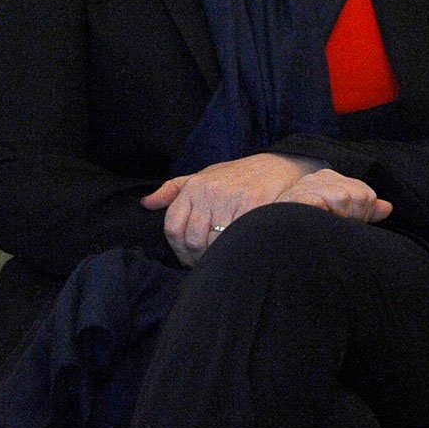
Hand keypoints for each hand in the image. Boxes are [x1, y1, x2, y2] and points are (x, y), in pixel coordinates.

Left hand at [142, 152, 320, 265]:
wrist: (281, 165)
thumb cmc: (240, 175)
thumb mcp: (206, 175)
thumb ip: (175, 189)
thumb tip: (147, 204)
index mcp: (195, 186)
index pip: (173, 227)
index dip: (178, 249)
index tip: (188, 258)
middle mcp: (209, 192)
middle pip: (193, 239)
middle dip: (198, 257)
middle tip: (208, 262)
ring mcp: (231, 199)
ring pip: (212, 242)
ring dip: (216, 256)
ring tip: (222, 258)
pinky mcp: (252, 206)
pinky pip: (234, 237)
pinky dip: (234, 248)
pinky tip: (238, 249)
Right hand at [275, 169, 392, 223]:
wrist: (271, 241)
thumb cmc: (308, 231)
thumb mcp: (339, 218)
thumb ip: (362, 211)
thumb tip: (387, 208)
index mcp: (329, 179)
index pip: (365, 195)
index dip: (361, 215)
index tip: (345, 225)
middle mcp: (318, 178)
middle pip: (358, 196)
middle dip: (353, 217)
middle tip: (332, 227)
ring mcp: (305, 187)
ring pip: (344, 198)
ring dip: (338, 219)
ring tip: (322, 227)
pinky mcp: (295, 198)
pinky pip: (321, 204)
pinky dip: (323, 216)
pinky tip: (315, 223)